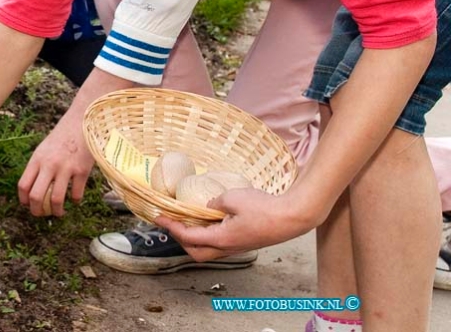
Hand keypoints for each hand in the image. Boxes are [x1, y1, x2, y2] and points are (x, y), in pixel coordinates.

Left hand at [17, 105, 94, 216]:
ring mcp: (66, 168)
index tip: (29, 205)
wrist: (81, 122)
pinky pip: (76, 195)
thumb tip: (31, 192)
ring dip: (56, 211)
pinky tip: (75, 199)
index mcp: (37, 159)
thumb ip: (37, 167)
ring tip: (59, 212)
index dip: (24, 201)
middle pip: (37, 197)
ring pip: (56, 200)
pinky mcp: (82, 171)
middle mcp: (49, 164)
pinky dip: (75, 201)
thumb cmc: (61, 137)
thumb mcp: (43, 149)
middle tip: (42, 214)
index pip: (23, 186)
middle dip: (37, 211)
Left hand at [156, 187, 316, 261]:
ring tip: (188, 222)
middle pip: (196, 252)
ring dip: (194, 239)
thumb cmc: (265, 208)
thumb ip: (215, 201)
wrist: (292, 217)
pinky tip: (209, 221)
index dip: (171, 227)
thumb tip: (208, 206)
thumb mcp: (233, 197)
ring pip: (208, 251)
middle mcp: (228, 247)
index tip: (159, 218)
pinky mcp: (245, 242)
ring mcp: (237, 247)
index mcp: (221, 238)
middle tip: (172, 224)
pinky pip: (220, 244)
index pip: (188, 236)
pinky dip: (208, 236)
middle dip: (180, 240)